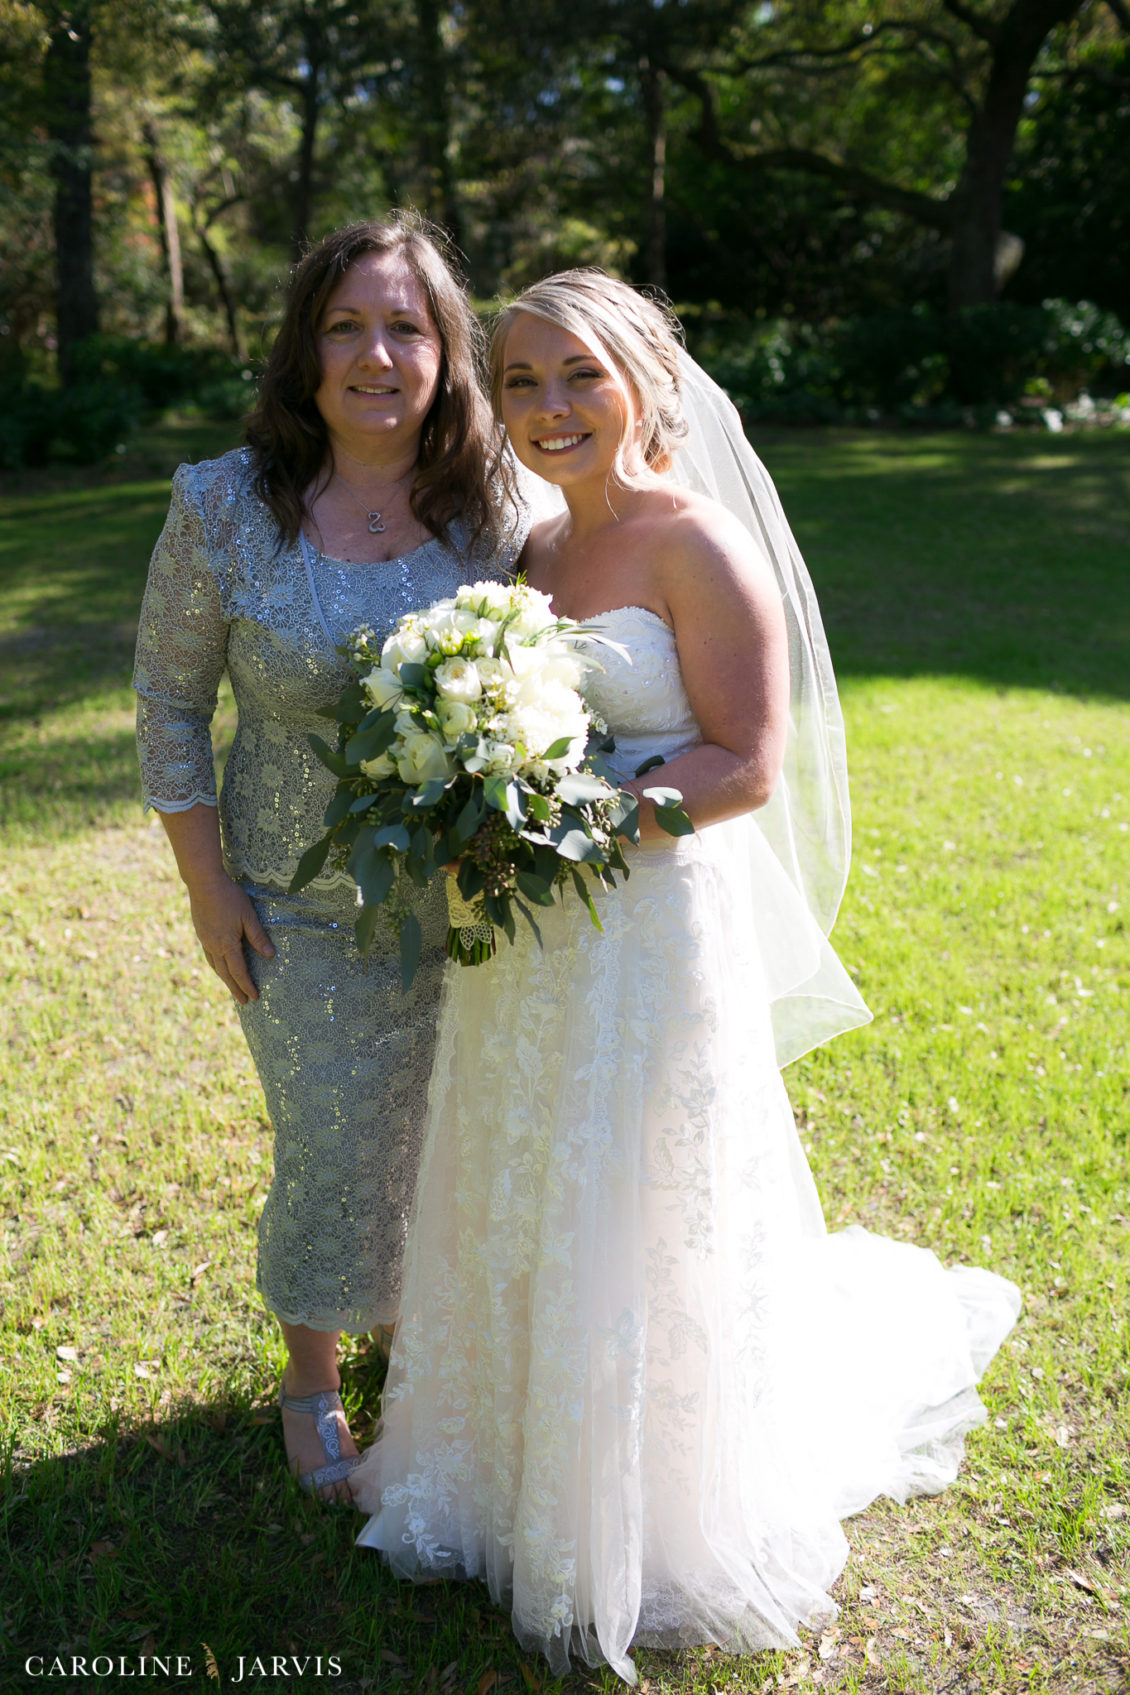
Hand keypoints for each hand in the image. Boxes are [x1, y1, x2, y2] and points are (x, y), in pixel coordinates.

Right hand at [187, 872, 274, 1004]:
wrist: (203, 882)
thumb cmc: (229, 896)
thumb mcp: (248, 916)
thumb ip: (258, 937)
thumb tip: (270, 955)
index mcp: (226, 944)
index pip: (239, 971)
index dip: (247, 985)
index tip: (254, 997)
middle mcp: (213, 946)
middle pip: (225, 974)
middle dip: (235, 988)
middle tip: (243, 1002)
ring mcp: (205, 940)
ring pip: (215, 966)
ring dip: (224, 979)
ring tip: (232, 987)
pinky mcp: (201, 933)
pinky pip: (209, 956)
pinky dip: (216, 966)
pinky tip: (219, 965)